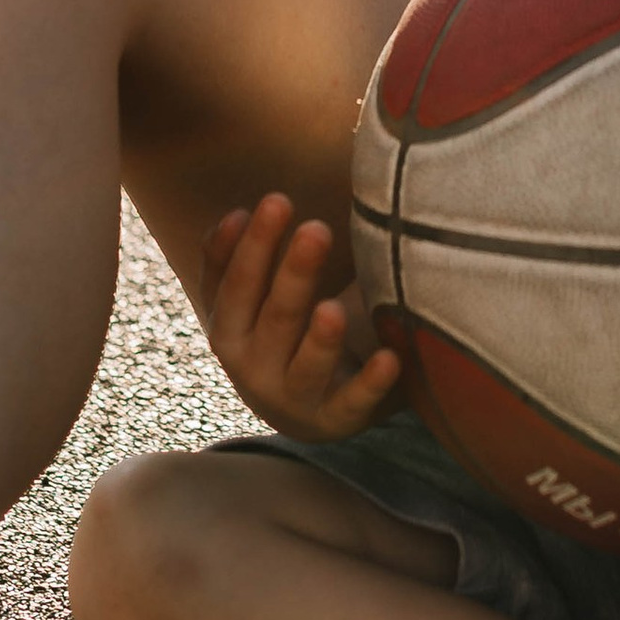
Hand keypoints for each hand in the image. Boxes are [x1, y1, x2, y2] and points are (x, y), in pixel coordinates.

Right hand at [201, 194, 403, 442]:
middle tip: (318, 229)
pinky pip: (354, 402)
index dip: (251, 245)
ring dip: (322, 340)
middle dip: (295, 274)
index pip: (233, 285)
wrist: (306, 409)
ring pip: (307, 366)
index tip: (277, 201)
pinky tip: (390, 358)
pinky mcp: (337, 419)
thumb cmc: (284, 331)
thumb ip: (246, 257)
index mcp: (229, 329)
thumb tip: (243, 210)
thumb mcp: (257, 298)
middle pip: (275, 317)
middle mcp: (252, 367)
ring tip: (333, 309)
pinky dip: (371, 383)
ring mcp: (293, 398)